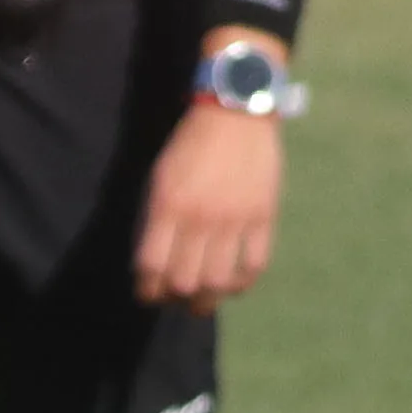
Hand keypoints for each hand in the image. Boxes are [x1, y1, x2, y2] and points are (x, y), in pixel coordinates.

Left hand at [134, 100, 283, 311]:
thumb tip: (153, 267)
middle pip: (184, 282)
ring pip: (218, 281)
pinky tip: (234, 284)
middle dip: (176, 299)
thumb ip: (156, 221)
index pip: (151, 267)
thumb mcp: (160, 180)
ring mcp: (235, 218)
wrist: (236, 111)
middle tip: (177, 299)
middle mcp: (200, 217)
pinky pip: (254, 264)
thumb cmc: (190, 146)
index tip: (150, 294)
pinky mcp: (264, 214)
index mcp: (168, 207)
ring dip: (208, 300)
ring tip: (204, 301)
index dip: (148, 290)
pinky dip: (242, 283)